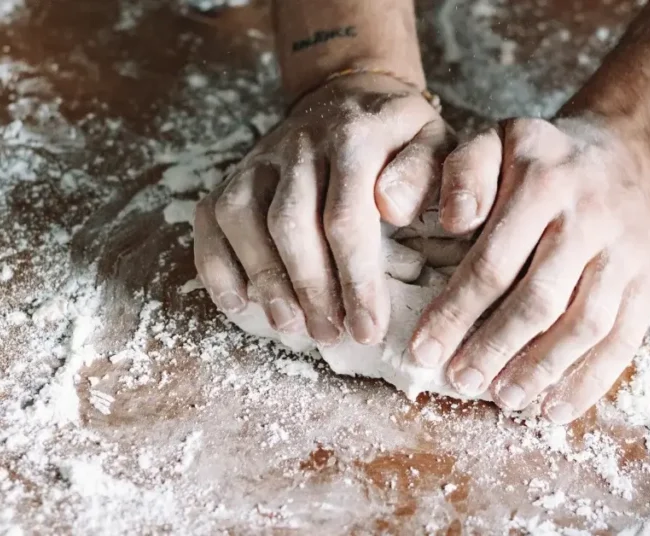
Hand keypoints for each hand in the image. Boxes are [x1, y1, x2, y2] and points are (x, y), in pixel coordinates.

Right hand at [194, 73, 450, 345]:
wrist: (353, 95)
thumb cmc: (402, 139)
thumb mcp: (438, 144)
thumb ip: (436, 175)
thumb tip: (396, 210)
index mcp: (356, 137)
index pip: (347, 217)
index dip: (355, 280)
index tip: (368, 328)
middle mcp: (300, 144)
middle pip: (290, 223)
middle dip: (310, 288)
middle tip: (331, 335)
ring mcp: (261, 158)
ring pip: (243, 218)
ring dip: (264, 279)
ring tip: (291, 326)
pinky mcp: (234, 173)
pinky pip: (210, 218)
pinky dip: (217, 264)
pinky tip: (241, 303)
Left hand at [408, 117, 649, 423]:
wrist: (623, 153)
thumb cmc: (540, 159)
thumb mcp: (493, 141)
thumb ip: (461, 174)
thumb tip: (451, 221)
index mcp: (543, 181)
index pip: (493, 260)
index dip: (456, 312)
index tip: (424, 349)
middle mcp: (591, 216)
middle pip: (539, 299)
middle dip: (494, 348)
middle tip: (460, 381)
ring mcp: (627, 251)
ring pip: (584, 324)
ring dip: (541, 370)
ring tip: (503, 398)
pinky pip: (624, 340)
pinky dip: (590, 381)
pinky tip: (555, 408)